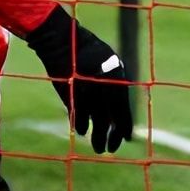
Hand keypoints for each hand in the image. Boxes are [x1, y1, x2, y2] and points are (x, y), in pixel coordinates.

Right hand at [23, 6, 133, 152]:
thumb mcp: (110, 63)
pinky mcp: (68, 93)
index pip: (123, 108)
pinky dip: (81, 125)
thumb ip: (115, 85)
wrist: (63, 40)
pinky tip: (84, 132)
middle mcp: (101, 85)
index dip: (124, 126)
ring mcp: (84, 90)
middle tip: (111, 150)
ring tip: (99, 148)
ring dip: (97, 136)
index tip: (126, 138)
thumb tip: (119, 111)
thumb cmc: (90, 50)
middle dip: (111, 137)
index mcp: (116, 77)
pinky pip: (77, 115)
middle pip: (109, 118)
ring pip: (93, 121)